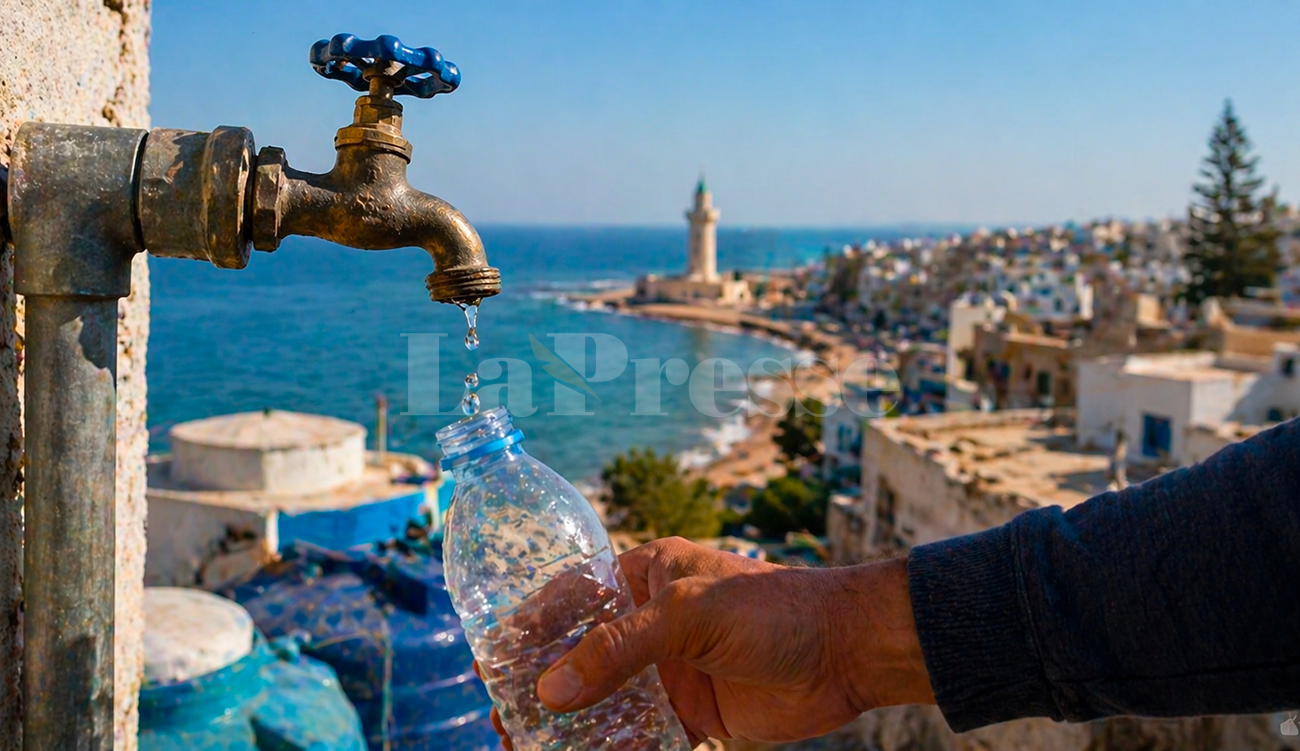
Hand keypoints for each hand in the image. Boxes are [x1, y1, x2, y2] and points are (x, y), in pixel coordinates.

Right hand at [481, 537, 934, 747]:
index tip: (494, 664)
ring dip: (569, 729)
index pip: (572, 601)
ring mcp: (668, 675)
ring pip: (603, 705)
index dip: (532, 631)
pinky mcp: (691, 719)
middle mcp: (651, 627)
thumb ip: (620, 649)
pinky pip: (638, 740)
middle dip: (541, 691)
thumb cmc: (774, 609)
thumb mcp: (690, 615)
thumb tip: (550, 691)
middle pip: (580, 660)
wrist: (847, 652)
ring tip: (526, 750)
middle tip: (505, 722)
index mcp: (645, 579)